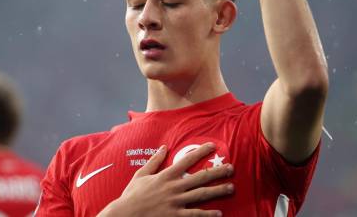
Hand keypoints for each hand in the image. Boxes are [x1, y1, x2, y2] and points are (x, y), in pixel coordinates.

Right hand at [97, 143, 233, 216]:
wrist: (125, 214)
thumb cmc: (132, 195)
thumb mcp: (141, 175)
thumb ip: (154, 161)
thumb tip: (164, 147)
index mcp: (166, 175)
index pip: (187, 160)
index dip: (201, 152)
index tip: (212, 146)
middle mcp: (174, 187)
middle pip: (200, 177)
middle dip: (217, 172)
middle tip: (231, 168)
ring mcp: (176, 202)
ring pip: (201, 195)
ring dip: (218, 191)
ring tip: (231, 188)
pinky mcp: (175, 216)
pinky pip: (195, 215)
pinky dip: (207, 214)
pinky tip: (219, 213)